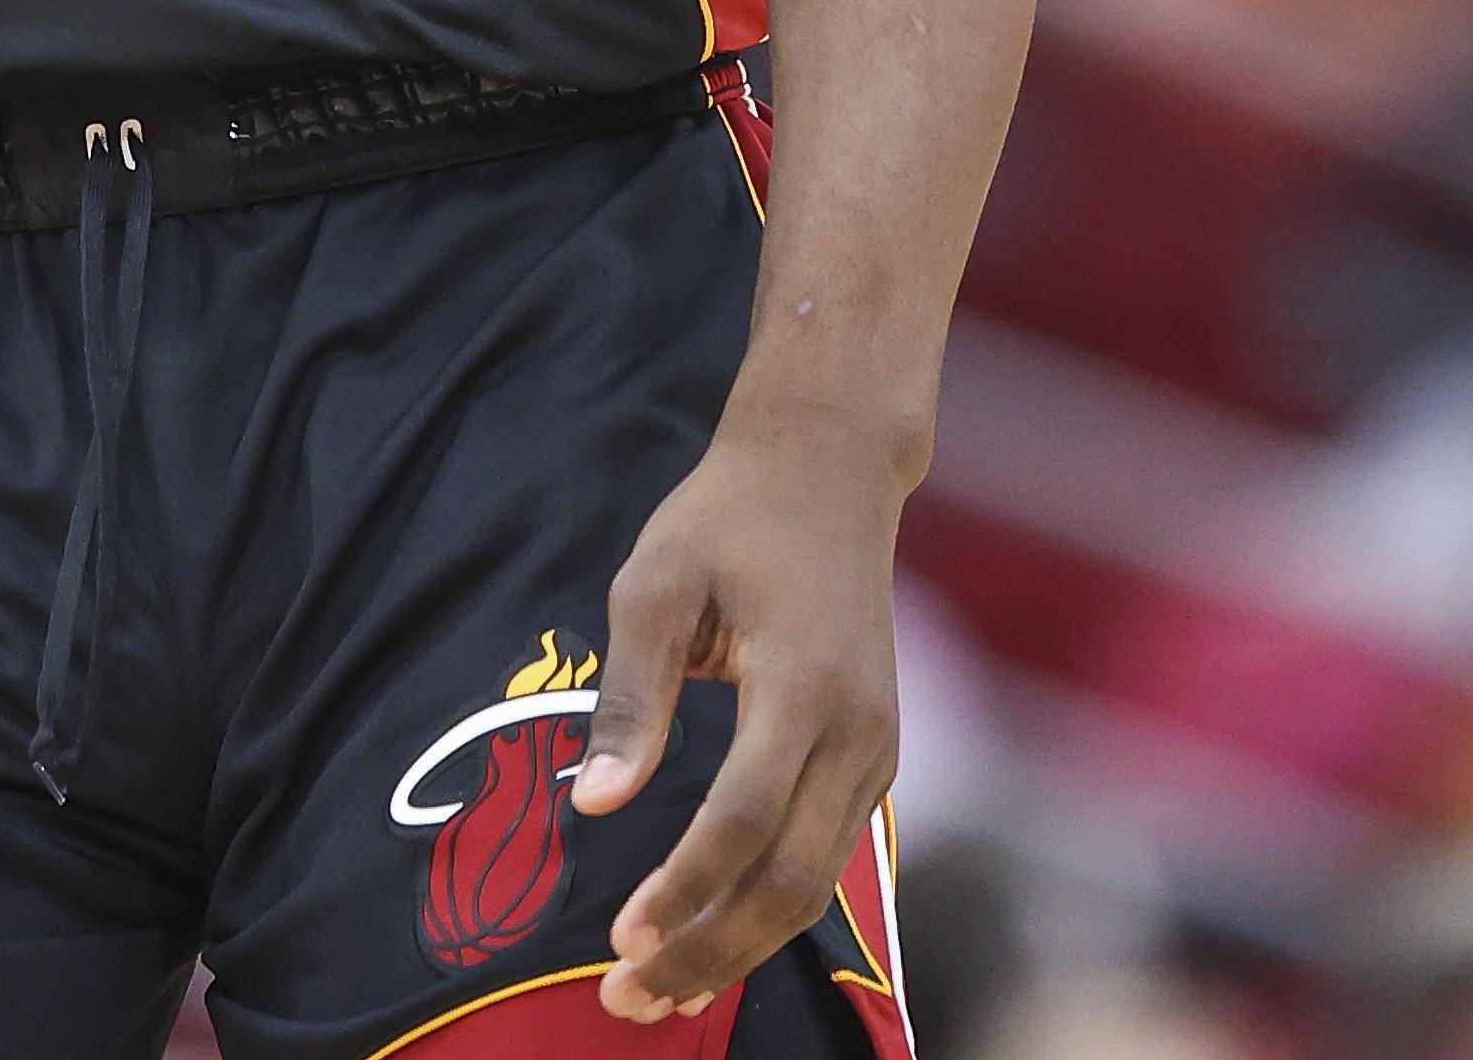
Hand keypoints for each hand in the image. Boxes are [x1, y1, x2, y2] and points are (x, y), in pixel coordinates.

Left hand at [572, 412, 902, 1022]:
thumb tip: (592, 805)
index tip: (620, 939)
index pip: (742, 821)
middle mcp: (858, 730)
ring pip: (817, 883)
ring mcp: (879, 748)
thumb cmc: (726, 518)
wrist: (828, 470)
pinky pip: (828, 854)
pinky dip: (772, 907)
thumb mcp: (654, 584)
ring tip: (659, 991)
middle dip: (710, 951)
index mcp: (804, 684)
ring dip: (740, 945)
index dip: (682, 890)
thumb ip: (631, 698)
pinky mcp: (877, 755)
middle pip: (792, 881)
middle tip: (629, 1001)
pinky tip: (712, 933)